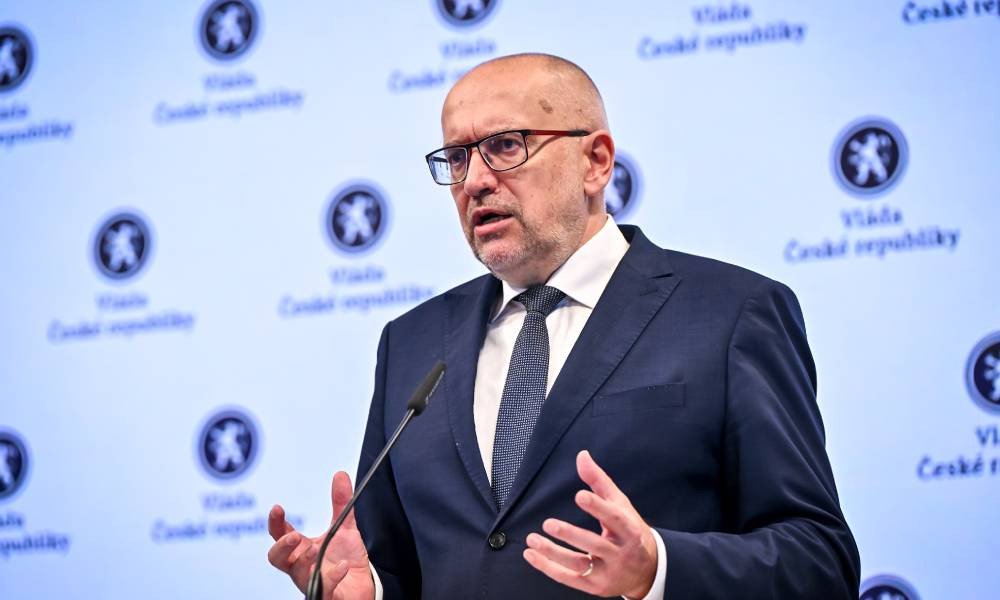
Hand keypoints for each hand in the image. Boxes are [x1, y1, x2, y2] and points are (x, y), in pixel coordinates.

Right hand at [267, 471, 374, 599]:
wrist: (360, 587)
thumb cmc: (345, 560)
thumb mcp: (345, 528)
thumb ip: (342, 503)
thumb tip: (340, 475)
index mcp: (301, 548)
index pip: (280, 534)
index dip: (276, 522)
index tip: (277, 508)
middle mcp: (300, 566)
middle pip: (277, 559)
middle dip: (281, 547)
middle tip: (293, 537)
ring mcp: (310, 582)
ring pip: (296, 575)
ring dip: (304, 561)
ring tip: (316, 549)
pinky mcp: (324, 594)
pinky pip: (322, 589)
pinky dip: (332, 577)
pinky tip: (343, 567)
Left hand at [523, 450, 658, 598]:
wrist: (648, 570)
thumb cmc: (630, 530)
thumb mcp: (620, 504)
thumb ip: (599, 481)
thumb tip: (582, 455)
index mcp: (630, 530)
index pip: (615, 518)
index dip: (598, 507)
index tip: (579, 495)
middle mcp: (621, 553)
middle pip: (595, 545)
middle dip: (571, 535)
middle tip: (549, 523)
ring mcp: (608, 572)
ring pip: (579, 564)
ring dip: (553, 553)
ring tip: (532, 539)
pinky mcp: (595, 586)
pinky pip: (569, 578)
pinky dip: (548, 567)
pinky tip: (531, 555)